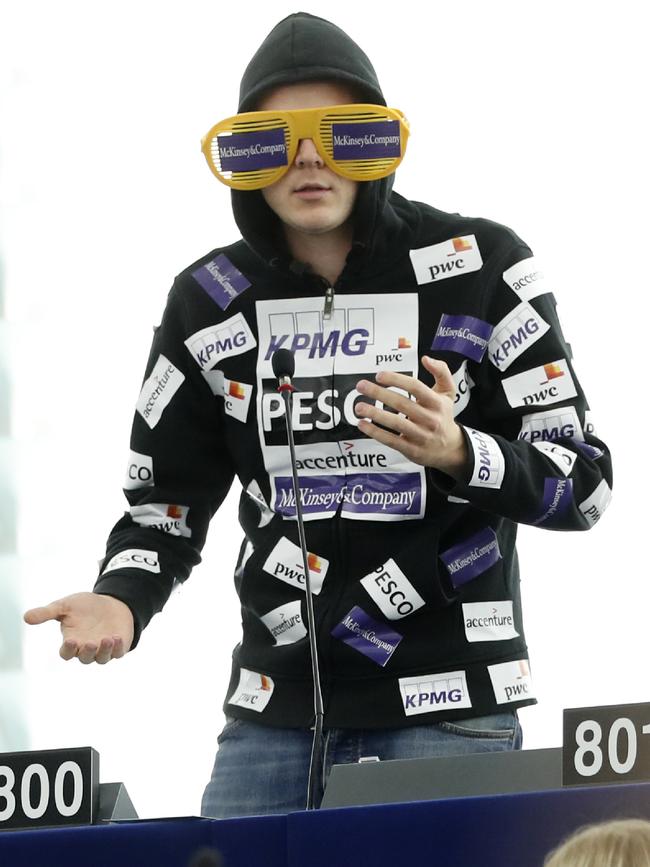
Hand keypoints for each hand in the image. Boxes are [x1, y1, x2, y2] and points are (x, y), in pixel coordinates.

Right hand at [23, 592, 133, 663]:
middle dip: (87, 652)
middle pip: (85, 658)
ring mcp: (103, 649)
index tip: (70, 640)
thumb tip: (26, 617)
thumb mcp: (65, 606)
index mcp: (72, 641)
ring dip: (104, 651)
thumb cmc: (84, 607)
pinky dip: (118, 648)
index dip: (68, 650)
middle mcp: (87, 648)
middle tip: (90, 642)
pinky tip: (117, 637)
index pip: (67, 653)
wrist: (110, 602)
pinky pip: (118, 653)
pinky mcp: (118, 646)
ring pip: (102, 658)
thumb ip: (47, 612)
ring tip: (106, 638)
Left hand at [355, 356, 468, 477]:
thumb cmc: (443, 415)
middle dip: (379, 393)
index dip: (396, 379)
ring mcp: (421, 436)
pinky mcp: (412, 449)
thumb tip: (426, 358)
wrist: (451, 448)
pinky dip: (375, 432)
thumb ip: (441, 371)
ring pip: (396, 423)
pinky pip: (391, 440)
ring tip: (359, 407)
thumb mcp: (448, 392)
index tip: (379, 375)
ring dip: (375, 414)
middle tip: (361, 386)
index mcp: (437, 403)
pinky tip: (362, 424)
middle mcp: (430, 419)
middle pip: (402, 403)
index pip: (416, 387)